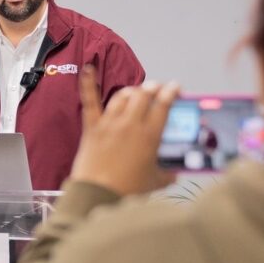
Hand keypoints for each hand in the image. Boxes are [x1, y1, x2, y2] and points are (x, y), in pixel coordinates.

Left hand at [70, 66, 178, 195]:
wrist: (98, 193)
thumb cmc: (127, 189)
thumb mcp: (155, 182)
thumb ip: (168, 175)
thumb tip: (175, 174)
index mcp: (150, 135)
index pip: (164, 104)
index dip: (171, 92)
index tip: (175, 88)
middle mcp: (131, 124)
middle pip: (144, 94)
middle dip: (153, 88)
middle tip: (156, 89)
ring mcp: (110, 123)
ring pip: (123, 96)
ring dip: (132, 91)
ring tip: (136, 92)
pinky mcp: (93, 127)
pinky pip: (90, 101)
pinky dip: (88, 83)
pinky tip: (87, 69)